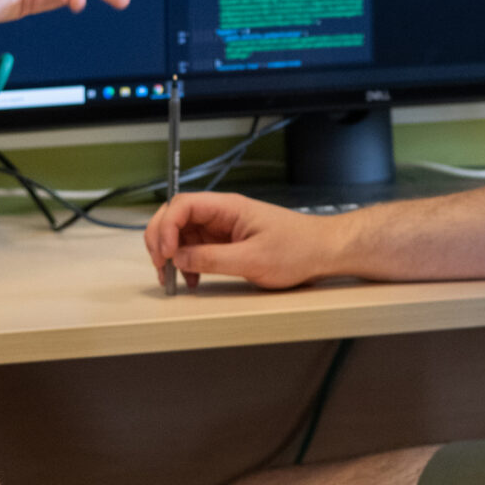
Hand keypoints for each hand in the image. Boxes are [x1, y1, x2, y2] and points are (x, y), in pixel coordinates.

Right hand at [144, 192, 344, 289]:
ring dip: (171, 254)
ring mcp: (222, 227)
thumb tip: (178, 259)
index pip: (182, 205)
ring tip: (173, 279)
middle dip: (161, 239)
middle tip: (161, 268)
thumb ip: (212, 259)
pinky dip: (186, 262)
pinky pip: (196, 247)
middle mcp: (220, 213)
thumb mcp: (252, 260)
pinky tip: (192, 280)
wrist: (323, 251)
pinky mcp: (226, 241)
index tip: (167, 254)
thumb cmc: (296, 249)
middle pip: (175, 216)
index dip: (166, 227)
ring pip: (182, 233)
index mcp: (227, 207)